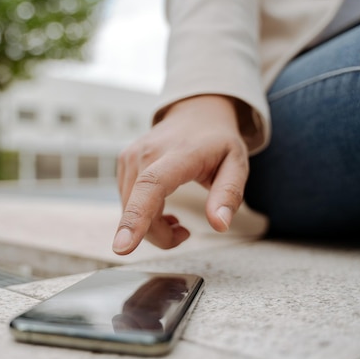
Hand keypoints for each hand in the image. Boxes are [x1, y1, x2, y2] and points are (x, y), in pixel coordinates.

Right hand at [113, 95, 249, 254]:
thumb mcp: (236, 164)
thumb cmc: (217, 140)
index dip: (135, 219)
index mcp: (177, 155)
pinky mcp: (123, 163)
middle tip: (185, 233)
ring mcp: (130, 157)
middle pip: (138, 209)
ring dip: (151, 226)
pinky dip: (142, 214)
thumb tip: (220, 224)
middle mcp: (145, 154)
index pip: (151, 186)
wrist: (196, 113)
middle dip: (158, 234)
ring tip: (176, 219)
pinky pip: (127, 202)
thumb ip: (229, 194)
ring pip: (129, 210)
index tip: (122, 246)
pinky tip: (161, 208)